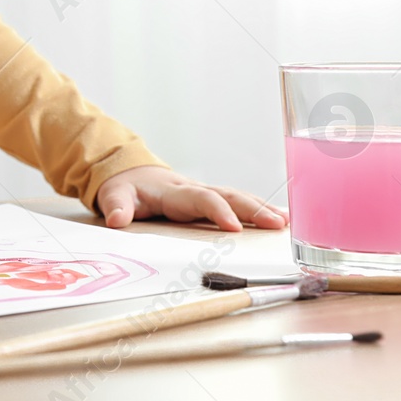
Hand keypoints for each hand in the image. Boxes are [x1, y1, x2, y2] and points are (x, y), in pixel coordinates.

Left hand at [94, 166, 288, 232]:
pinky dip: (257, 210)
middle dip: (253, 209)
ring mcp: (204, 194)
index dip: (218, 211)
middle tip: (278, 224)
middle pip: (228, 196)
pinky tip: (279, 221)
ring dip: (261, 209)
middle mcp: (193, 190)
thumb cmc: (124, 186)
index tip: (235, 227)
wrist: (129, 172)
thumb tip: (117, 219)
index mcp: (174, 191)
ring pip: (237, 198)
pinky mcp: (209, 201)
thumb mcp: (114, 194)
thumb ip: (116, 206)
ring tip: (287, 222)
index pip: (201, 199)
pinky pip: (236, 204)